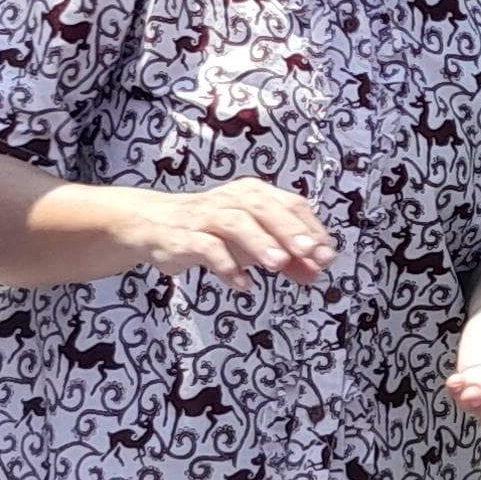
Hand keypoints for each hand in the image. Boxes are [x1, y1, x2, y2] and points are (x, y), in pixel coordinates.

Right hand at [110, 179, 339, 289]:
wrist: (153, 225)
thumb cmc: (212, 231)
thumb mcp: (253, 243)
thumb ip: (287, 257)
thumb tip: (318, 272)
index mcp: (254, 195)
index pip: (290, 204)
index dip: (311, 228)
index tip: (327, 255)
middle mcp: (232, 200)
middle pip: (264, 208)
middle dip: (289, 230)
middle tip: (309, 253)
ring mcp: (206, 217)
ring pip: (235, 222)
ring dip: (259, 242)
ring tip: (278, 264)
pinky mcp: (184, 236)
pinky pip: (206, 247)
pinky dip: (226, 265)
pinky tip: (243, 284)